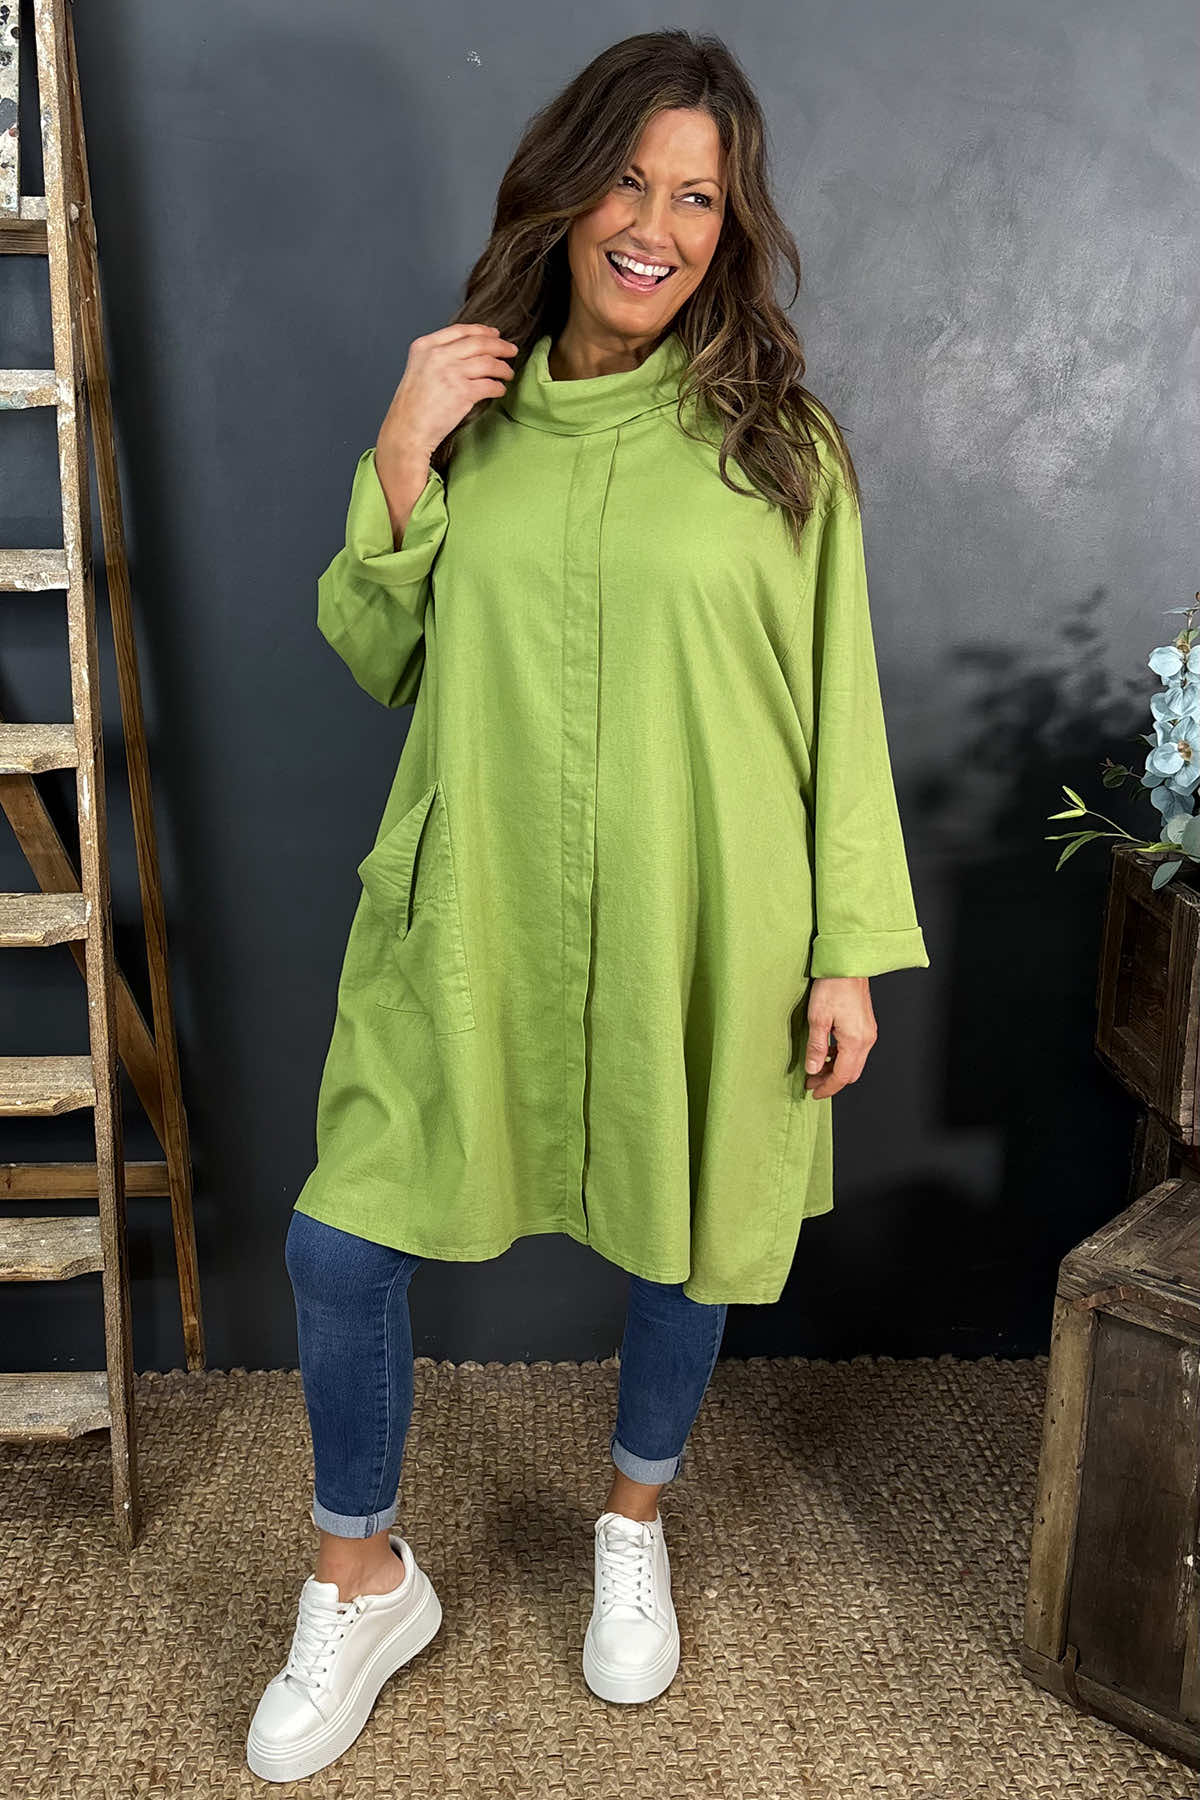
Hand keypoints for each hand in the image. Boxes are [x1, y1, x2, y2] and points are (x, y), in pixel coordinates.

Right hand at [377, 322, 518, 462]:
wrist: (407, 430)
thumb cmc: (413, 406)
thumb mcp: (419, 369)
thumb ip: (439, 356)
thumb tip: (469, 351)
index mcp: (425, 346)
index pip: (460, 330)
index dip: (482, 330)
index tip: (495, 334)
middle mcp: (438, 355)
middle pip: (478, 342)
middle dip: (500, 346)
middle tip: (511, 350)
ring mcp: (451, 373)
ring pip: (488, 362)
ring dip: (503, 368)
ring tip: (508, 373)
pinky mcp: (463, 392)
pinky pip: (490, 385)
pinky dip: (499, 387)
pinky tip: (500, 390)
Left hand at [803, 976, 876, 1097]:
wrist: (848, 964)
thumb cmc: (833, 986)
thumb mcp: (818, 1019)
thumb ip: (817, 1048)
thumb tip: (813, 1069)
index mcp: (855, 1041)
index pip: (842, 1076)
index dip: (827, 1088)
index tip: (813, 1092)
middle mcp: (867, 1039)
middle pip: (851, 1073)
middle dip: (832, 1081)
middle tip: (811, 1082)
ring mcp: (869, 1032)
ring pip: (854, 1063)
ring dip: (836, 1069)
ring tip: (816, 1068)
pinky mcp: (867, 1026)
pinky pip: (857, 1051)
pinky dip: (842, 1057)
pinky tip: (828, 1052)